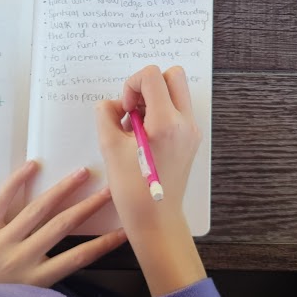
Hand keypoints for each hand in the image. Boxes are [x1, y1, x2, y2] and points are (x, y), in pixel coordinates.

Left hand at [0, 161, 126, 286]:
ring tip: (82, 172)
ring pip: (38, 210)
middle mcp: (21, 258)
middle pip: (62, 227)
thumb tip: (72, 263)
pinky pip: (1, 201)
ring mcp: (1, 242)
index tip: (124, 231)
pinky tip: (34, 165)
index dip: (103, 244)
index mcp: (35, 280)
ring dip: (63, 189)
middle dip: (88, 207)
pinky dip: (17, 182)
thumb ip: (44, 285)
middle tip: (110, 190)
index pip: (77, 259)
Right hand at [95, 65, 205, 296]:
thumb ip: (105, 116)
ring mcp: (191, 131)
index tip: (124, 110)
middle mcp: (185, 122)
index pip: (152, 75)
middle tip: (132, 110)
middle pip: (173, 76)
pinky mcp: (190, 140)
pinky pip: (177, 111)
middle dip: (148, 85)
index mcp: (167, 122)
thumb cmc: (133, 190)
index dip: (131, 85)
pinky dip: (160, 113)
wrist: (157, 220)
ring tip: (135, 127)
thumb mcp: (110, 148)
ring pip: (177, 92)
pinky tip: (144, 137)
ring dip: (154, 98)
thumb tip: (110, 104)